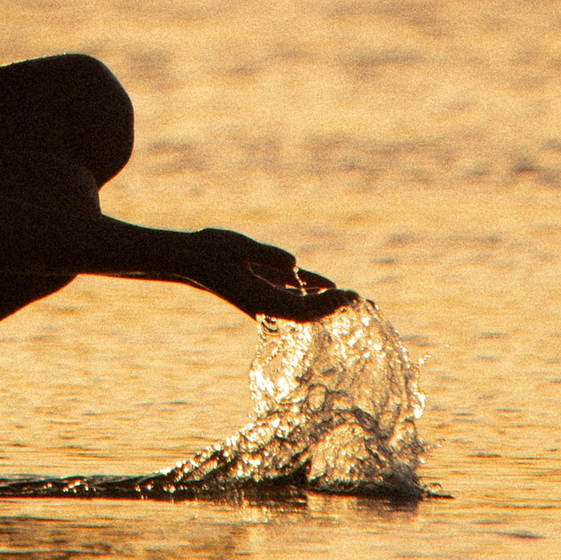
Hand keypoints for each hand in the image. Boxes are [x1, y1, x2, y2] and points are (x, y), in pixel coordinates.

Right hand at [186, 229, 355, 320]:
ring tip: (358, 299)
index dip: (329, 307)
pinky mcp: (268, 288)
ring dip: (329, 301)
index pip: (304, 310)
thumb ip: (266, 256)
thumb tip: (295, 264)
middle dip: (338, 309)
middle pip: (311, 313)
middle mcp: (269, 305)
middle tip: (369, 304)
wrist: (191, 259)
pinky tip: (331, 286)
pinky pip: (297, 292)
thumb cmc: (210, 251)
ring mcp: (269, 298)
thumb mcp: (237, 246)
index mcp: (262, 300)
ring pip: (306, 303)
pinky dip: (314, 290)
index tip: (350, 298)